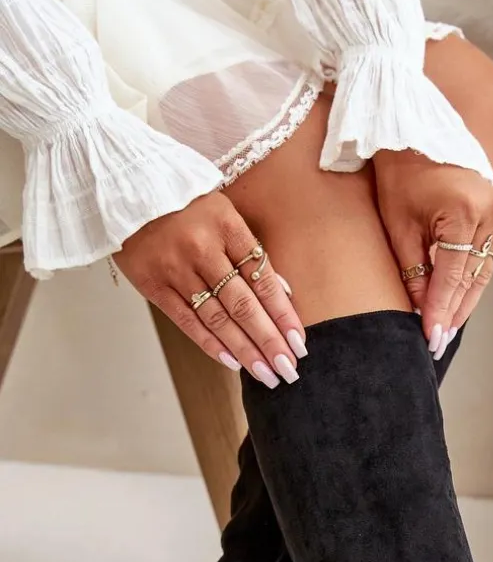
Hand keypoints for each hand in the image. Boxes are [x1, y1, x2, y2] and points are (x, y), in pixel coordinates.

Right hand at [114, 191, 306, 386]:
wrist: (124, 187)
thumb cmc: (182, 202)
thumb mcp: (223, 213)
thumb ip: (250, 253)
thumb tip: (283, 295)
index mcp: (227, 225)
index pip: (263, 279)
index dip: (283, 315)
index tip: (299, 342)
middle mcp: (203, 248)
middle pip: (244, 305)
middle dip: (269, 342)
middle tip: (288, 369)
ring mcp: (176, 268)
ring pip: (217, 318)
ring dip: (245, 350)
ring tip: (266, 374)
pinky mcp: (152, 284)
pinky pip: (186, 321)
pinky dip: (210, 343)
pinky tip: (232, 362)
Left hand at [374, 150, 492, 359]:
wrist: (414, 127)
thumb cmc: (400, 167)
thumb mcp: (399, 224)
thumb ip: (413, 270)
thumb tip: (421, 310)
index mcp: (463, 210)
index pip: (452, 276)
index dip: (440, 310)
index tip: (430, 336)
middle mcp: (489, 210)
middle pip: (472, 277)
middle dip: (454, 311)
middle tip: (439, 341)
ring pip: (484, 270)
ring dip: (465, 300)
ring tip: (447, 328)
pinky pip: (487, 255)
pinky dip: (472, 279)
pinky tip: (457, 301)